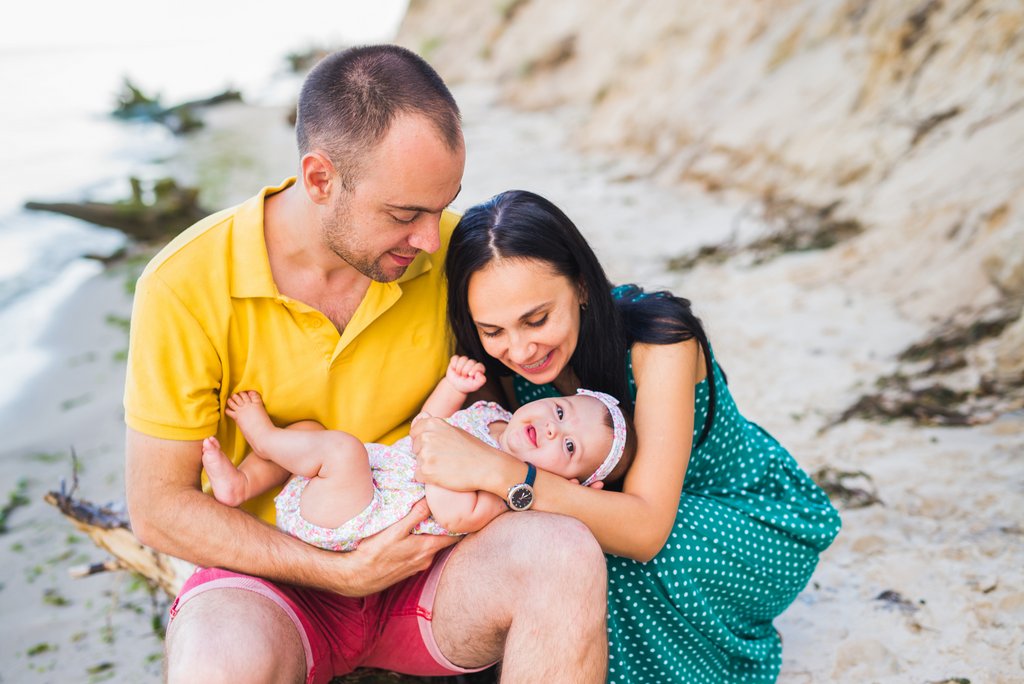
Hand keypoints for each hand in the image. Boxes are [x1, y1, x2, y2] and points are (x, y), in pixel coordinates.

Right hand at [333, 499, 456, 595]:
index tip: (459, 510)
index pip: (454, 535)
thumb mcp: (395, 530)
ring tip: (427, 521)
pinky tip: (411, 537)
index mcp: (428, 548)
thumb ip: (415, 515)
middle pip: (443, 540)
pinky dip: (420, 544)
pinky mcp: (408, 569)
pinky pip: (420, 554)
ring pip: (431, 547)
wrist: (357, 577)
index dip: (458, 523)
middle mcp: (426, 559)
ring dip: (431, 535)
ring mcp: (417, 566)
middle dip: (444, 527)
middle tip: (443, 511)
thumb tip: (431, 500)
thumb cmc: (375, 553)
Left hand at [411, 415, 506, 491]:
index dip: (424, 441)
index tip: (437, 446)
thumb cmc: (472, 449)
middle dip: (425, 454)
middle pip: (415, 448)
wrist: (486, 467)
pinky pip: (418, 475)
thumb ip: (434, 426)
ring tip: (447, 466)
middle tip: (446, 457)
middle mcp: (426, 436)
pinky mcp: (426, 471)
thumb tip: (420, 416)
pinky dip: (428, 478)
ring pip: (417, 462)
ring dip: (428, 466)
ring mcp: (425, 453)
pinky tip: (443, 475)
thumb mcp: (454, 429)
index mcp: (432, 423)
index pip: (414, 432)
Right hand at [445, 355, 486, 394]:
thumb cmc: (466, 385)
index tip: (470, 375)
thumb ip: (481, 380)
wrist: (455, 386)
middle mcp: (473, 364)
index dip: (474, 370)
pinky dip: (454, 364)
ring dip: (459, 368)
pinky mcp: (457, 359)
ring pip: (463, 359)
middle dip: (465, 371)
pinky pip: (455, 358)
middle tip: (464, 377)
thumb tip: (479, 373)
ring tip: (459, 373)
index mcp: (479, 369)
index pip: (479, 366)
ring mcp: (465, 361)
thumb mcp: (474, 385)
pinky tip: (454, 369)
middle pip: (471, 362)